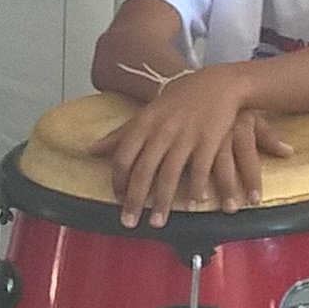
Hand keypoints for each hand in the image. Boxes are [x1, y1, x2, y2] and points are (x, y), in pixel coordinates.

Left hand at [88, 67, 291, 224]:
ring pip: (169, 175)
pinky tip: (192, 205)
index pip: (123, 157)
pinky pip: (199, 170)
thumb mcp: (148, 113)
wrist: (219, 83)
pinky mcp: (209, 141)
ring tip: (157, 223)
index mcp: (144, 124)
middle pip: (143, 171)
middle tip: (130, 224)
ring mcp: (186, 136)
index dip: (118, 182)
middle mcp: (162, 131)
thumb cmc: (179, 99)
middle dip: (135, 200)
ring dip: (162, 202)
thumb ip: (121, 134)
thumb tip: (89, 150)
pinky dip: (195, 189)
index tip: (117, 201)